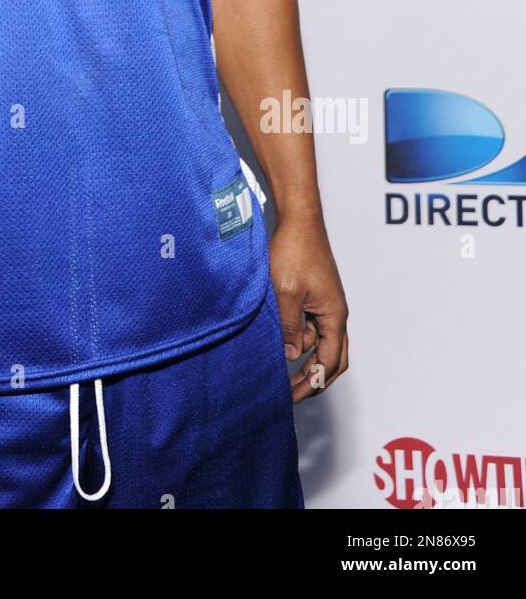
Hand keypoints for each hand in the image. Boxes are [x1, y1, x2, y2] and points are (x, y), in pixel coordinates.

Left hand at [268, 216, 348, 402]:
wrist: (298, 220)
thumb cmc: (294, 250)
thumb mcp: (285, 293)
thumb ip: (288, 327)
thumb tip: (289, 355)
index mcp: (334, 315)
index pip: (329, 362)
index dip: (313, 383)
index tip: (292, 396)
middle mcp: (335, 313)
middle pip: (333, 357)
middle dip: (315, 378)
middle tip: (292, 392)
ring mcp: (326, 304)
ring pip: (321, 342)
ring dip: (305, 358)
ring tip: (282, 372)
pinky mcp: (316, 296)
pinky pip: (311, 326)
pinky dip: (300, 340)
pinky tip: (281, 343)